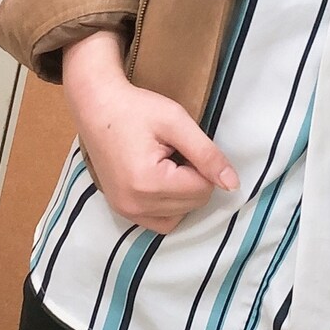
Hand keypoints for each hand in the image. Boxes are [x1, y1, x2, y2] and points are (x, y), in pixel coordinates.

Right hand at [62, 32, 239, 234]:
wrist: (96, 106)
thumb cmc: (136, 109)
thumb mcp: (176, 122)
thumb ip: (207, 154)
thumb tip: (233, 184)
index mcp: (148, 183)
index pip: (203, 189)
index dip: (203, 166)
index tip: (183, 145)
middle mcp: (135, 204)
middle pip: (193, 204)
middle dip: (193, 179)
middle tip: (173, 152)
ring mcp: (126, 211)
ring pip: (180, 216)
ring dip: (183, 194)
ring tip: (167, 164)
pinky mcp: (122, 210)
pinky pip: (159, 223)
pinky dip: (169, 207)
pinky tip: (162, 182)